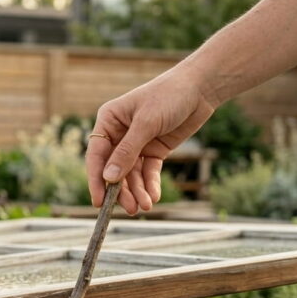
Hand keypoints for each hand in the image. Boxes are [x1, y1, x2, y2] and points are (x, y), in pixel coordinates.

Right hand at [87, 69, 216, 213]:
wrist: (200, 89)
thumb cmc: (169, 96)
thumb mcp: (146, 123)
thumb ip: (127, 151)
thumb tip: (109, 178)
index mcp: (109, 121)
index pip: (96, 155)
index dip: (96, 179)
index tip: (98, 202)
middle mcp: (119, 134)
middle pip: (114, 169)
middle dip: (121, 190)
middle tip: (130, 208)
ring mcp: (137, 144)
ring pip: (131, 174)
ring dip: (137, 191)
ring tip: (146, 206)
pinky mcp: (154, 150)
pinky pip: (148, 172)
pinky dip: (150, 185)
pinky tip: (154, 196)